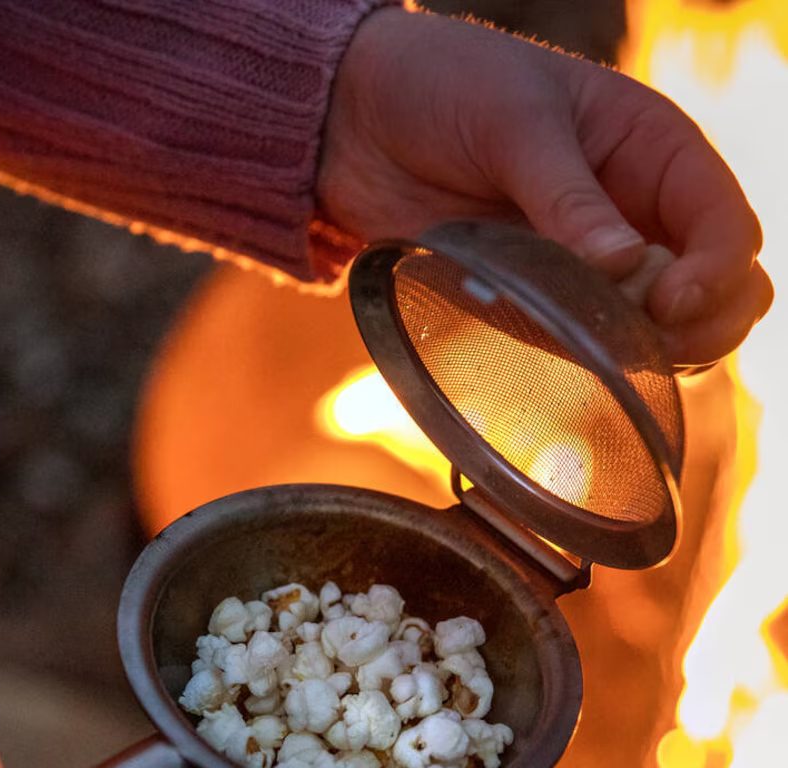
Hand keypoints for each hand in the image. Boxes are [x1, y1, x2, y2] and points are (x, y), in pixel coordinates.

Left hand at [317, 7, 772, 367]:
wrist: (358, 125)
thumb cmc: (446, 89)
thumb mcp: (515, 123)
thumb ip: (567, 197)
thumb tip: (625, 267)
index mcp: (652, 154)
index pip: (724, 225)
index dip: (716, 271)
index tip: (672, 299)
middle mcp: (632, 218)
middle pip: (716, 291)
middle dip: (706, 322)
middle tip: (654, 337)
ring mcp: (585, 268)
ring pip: (660, 332)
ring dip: (651, 353)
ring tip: (608, 349)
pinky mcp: (533, 304)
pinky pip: (583, 346)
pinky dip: (588, 362)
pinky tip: (567, 358)